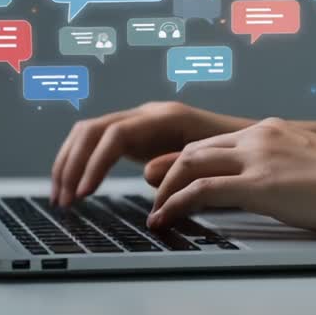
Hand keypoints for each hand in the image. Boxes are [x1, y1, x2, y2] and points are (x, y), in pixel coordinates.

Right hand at [50, 101, 252, 205]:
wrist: (254, 142)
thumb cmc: (238, 154)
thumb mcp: (214, 163)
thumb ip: (182, 166)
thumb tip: (149, 176)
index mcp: (166, 118)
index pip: (116, 134)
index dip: (95, 163)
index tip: (84, 193)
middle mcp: (148, 113)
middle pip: (93, 129)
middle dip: (72, 164)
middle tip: (64, 201)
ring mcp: (141, 122)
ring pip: (89, 133)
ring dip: (70, 163)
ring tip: (61, 198)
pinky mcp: (139, 136)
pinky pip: (99, 142)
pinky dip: (81, 162)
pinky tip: (75, 186)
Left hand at [147, 118, 315, 235]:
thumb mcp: (312, 166)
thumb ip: (287, 169)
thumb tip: (279, 188)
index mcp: (274, 131)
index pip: (217, 142)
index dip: (188, 161)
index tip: (174, 180)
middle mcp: (260, 136)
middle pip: (195, 148)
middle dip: (168, 172)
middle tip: (156, 196)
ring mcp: (258, 157)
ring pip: (190, 164)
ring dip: (166, 189)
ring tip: (156, 213)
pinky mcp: (259, 184)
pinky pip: (202, 190)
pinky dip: (176, 204)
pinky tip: (166, 219)